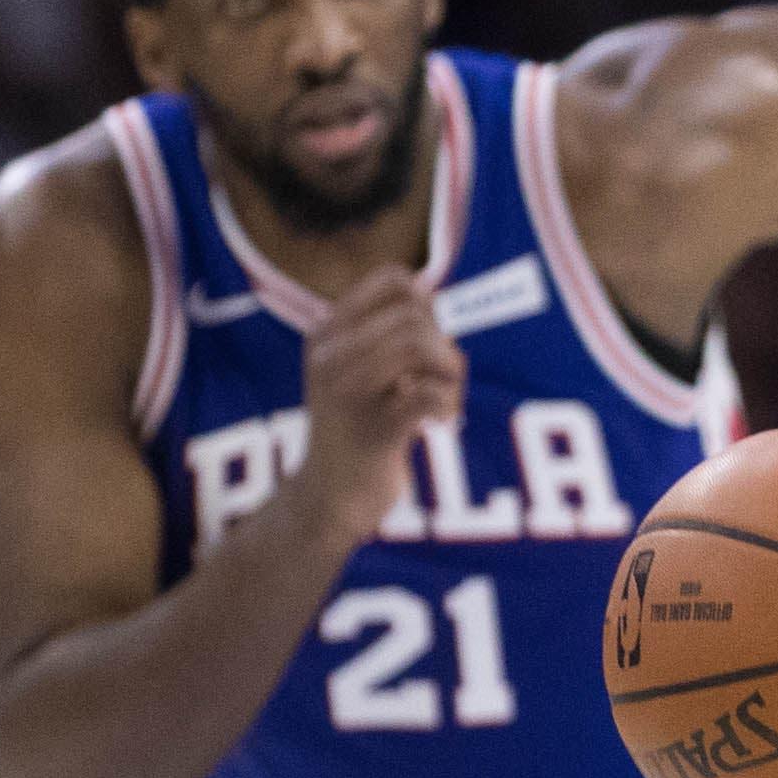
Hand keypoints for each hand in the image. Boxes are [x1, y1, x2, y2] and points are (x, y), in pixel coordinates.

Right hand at [295, 268, 464, 542]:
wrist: (328, 498)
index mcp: (326, 332)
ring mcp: (347, 392)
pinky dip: (448, 405)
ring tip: (446, 401)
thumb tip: (428, 290)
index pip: (393, 280)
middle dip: (443, 345)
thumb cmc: (357, 429)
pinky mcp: (372, 430)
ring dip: (451, 373)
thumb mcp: (361, 370)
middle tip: (442, 381)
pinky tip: (440, 423)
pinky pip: (429, 396)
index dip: (427, 306)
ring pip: (419, 346)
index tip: (426, 344)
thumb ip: (389, 332)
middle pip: (413, 315)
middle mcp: (330, 355)